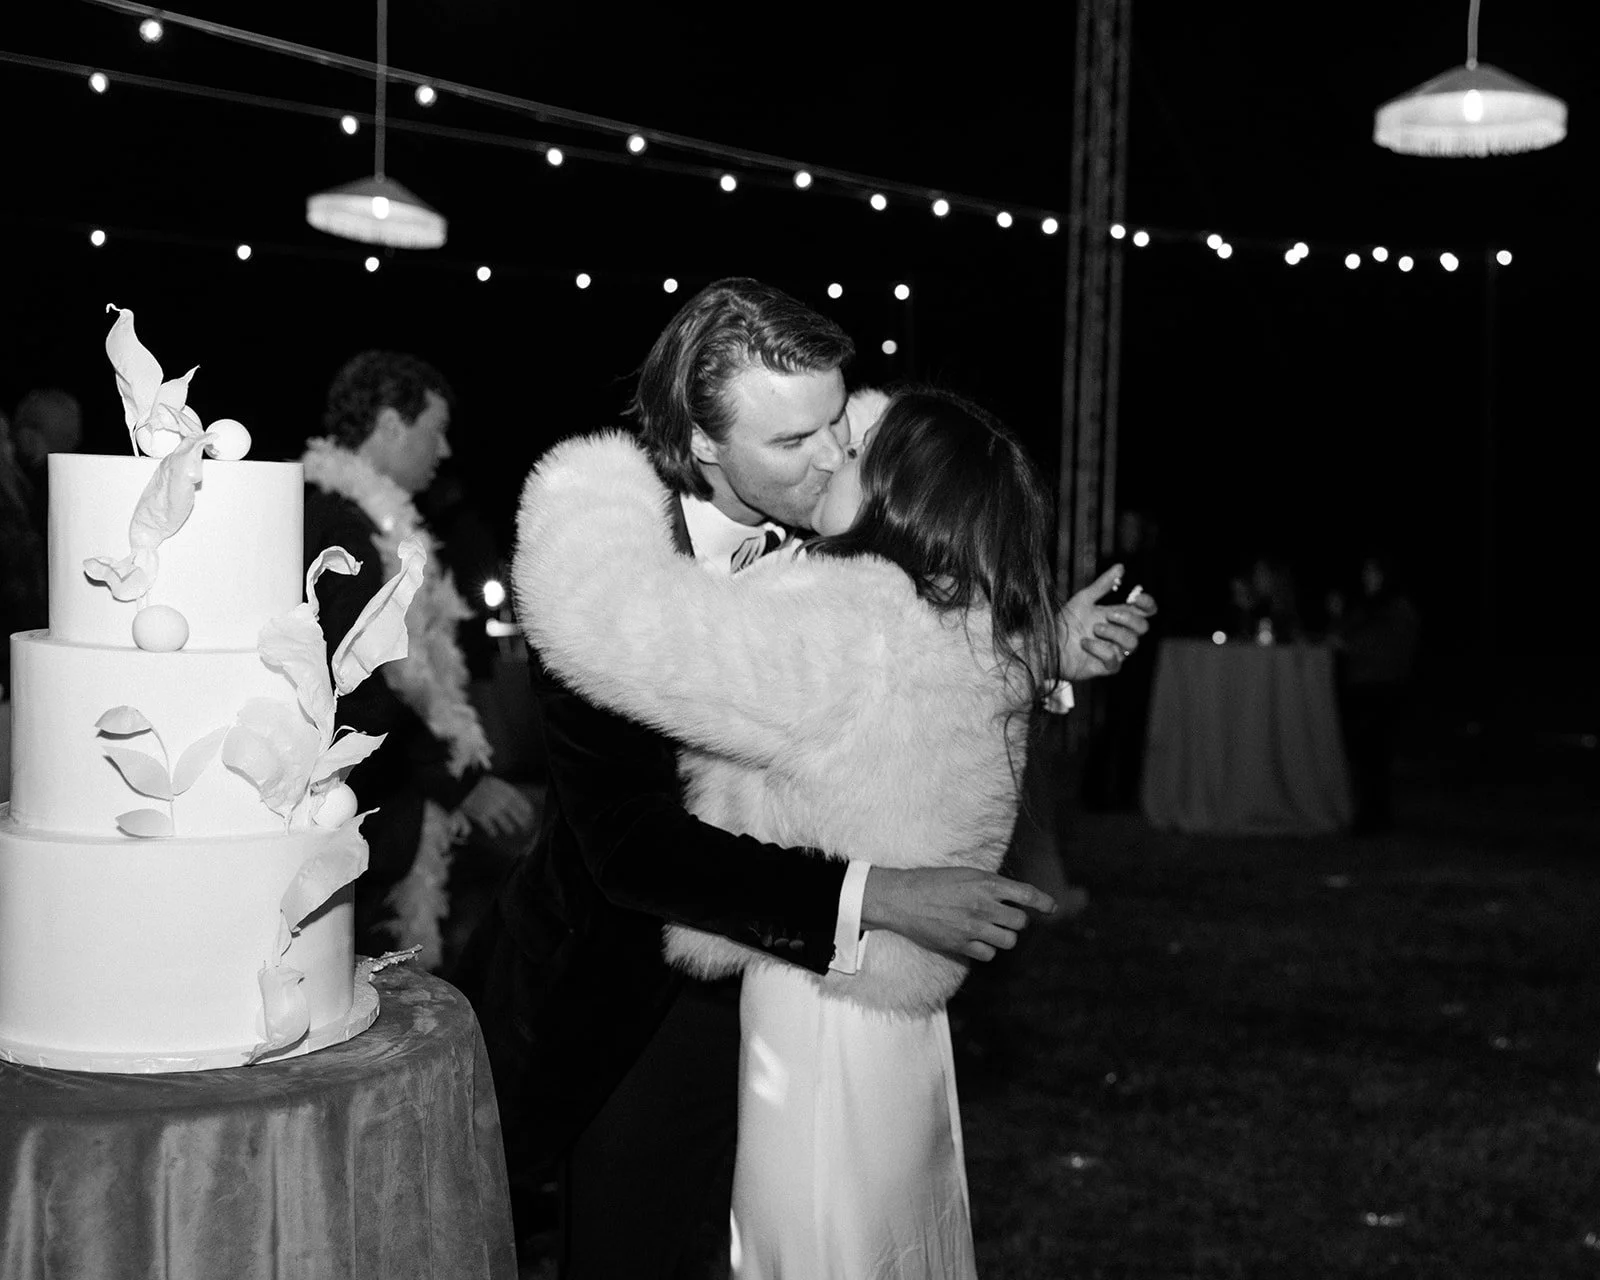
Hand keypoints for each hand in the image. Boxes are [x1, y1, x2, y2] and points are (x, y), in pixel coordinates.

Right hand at [458, 775, 535, 838]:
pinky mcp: (483, 818)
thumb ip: (509, 794)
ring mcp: (494, 811)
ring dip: (510, 829)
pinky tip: (493, 833)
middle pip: (520, 818)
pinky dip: (493, 832)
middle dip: (524, 825)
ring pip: (508, 827)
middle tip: (525, 828)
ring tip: (510, 830)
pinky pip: (492, 830)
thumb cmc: (481, 784)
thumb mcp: (498, 784)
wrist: (464, 785)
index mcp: (509, 792)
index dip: (529, 814)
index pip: (525, 806)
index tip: (530, 818)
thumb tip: (518, 803)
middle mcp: (504, 802)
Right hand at [860, 866, 1057, 961]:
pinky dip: (986, 949)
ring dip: (1003, 937)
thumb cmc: (932, 882)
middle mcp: (983, 905)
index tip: (1051, 908)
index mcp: (986, 883)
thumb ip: (990, 885)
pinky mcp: (961, 945)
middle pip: (1020, 922)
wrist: (902, 898)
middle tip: (1003, 917)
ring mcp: (973, 927)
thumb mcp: (965, 874)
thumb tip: (1013, 896)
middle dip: (1016, 921)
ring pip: (1009, 941)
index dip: (1043, 902)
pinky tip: (975, 941)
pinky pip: (988, 954)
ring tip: (991, 930)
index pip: (1027, 894)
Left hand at [1058, 563, 1157, 679]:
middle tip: (1108, 614)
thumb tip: (1121, 567)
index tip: (1136, 596)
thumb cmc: (1065, 622)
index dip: (1147, 604)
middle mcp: (1120, 635)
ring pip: (1132, 644)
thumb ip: (1103, 585)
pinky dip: (1100, 649)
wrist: (1047, 643)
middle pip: (1143, 627)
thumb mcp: (1084, 599)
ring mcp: (1115, 652)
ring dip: (1114, 633)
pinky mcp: (1105, 667)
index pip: (1146, 612)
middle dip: (1128, 619)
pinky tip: (1085, 643)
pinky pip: (1114, 660)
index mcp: (1119, 617)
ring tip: (1094, 629)